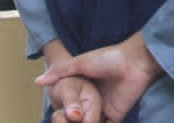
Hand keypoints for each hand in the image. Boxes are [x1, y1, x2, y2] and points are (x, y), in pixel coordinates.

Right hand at [36, 33, 162, 122]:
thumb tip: (37, 81)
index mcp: (84, 90)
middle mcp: (92, 101)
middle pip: (78, 119)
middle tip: (65, 121)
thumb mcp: (81, 63)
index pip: (69, 107)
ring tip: (74, 122)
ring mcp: (104, 109)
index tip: (54, 116)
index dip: (61, 113)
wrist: (135, 60)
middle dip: (71, 122)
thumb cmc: (109, 57)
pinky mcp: (116, 115)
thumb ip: (61, 72)